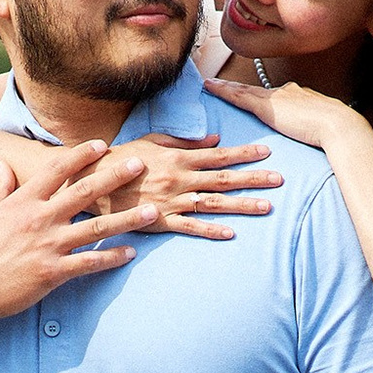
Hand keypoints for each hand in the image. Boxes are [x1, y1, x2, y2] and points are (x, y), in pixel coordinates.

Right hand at [0, 140, 153, 324]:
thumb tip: (0, 163)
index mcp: (23, 202)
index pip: (56, 170)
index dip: (80, 155)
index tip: (102, 144)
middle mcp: (39, 219)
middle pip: (84, 192)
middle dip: (115, 177)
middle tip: (141, 165)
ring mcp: (48, 246)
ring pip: (96, 228)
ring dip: (127, 219)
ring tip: (152, 212)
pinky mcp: (52, 273)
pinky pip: (89, 263)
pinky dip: (112, 258)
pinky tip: (131, 253)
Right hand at [83, 133, 279, 239]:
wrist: (93, 182)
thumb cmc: (123, 159)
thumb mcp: (153, 142)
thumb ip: (186, 142)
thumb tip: (216, 139)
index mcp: (179, 158)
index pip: (218, 155)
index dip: (244, 154)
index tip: (266, 153)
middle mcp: (180, 179)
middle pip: (223, 179)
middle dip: (253, 179)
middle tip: (279, 180)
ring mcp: (172, 201)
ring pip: (214, 204)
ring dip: (241, 205)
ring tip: (266, 207)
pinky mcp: (161, 220)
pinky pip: (190, 227)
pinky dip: (211, 230)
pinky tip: (231, 233)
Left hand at [200, 75, 368, 152]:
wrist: (339, 127)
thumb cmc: (337, 132)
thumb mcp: (324, 128)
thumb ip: (315, 129)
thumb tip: (317, 139)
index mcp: (300, 96)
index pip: (274, 95)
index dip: (259, 95)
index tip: (250, 94)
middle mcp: (286, 92)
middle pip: (256, 89)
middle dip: (238, 87)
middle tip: (220, 84)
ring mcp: (276, 97)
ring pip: (244, 89)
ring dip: (226, 87)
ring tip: (209, 83)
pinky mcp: (266, 106)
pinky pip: (238, 95)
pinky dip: (222, 91)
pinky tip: (210, 87)